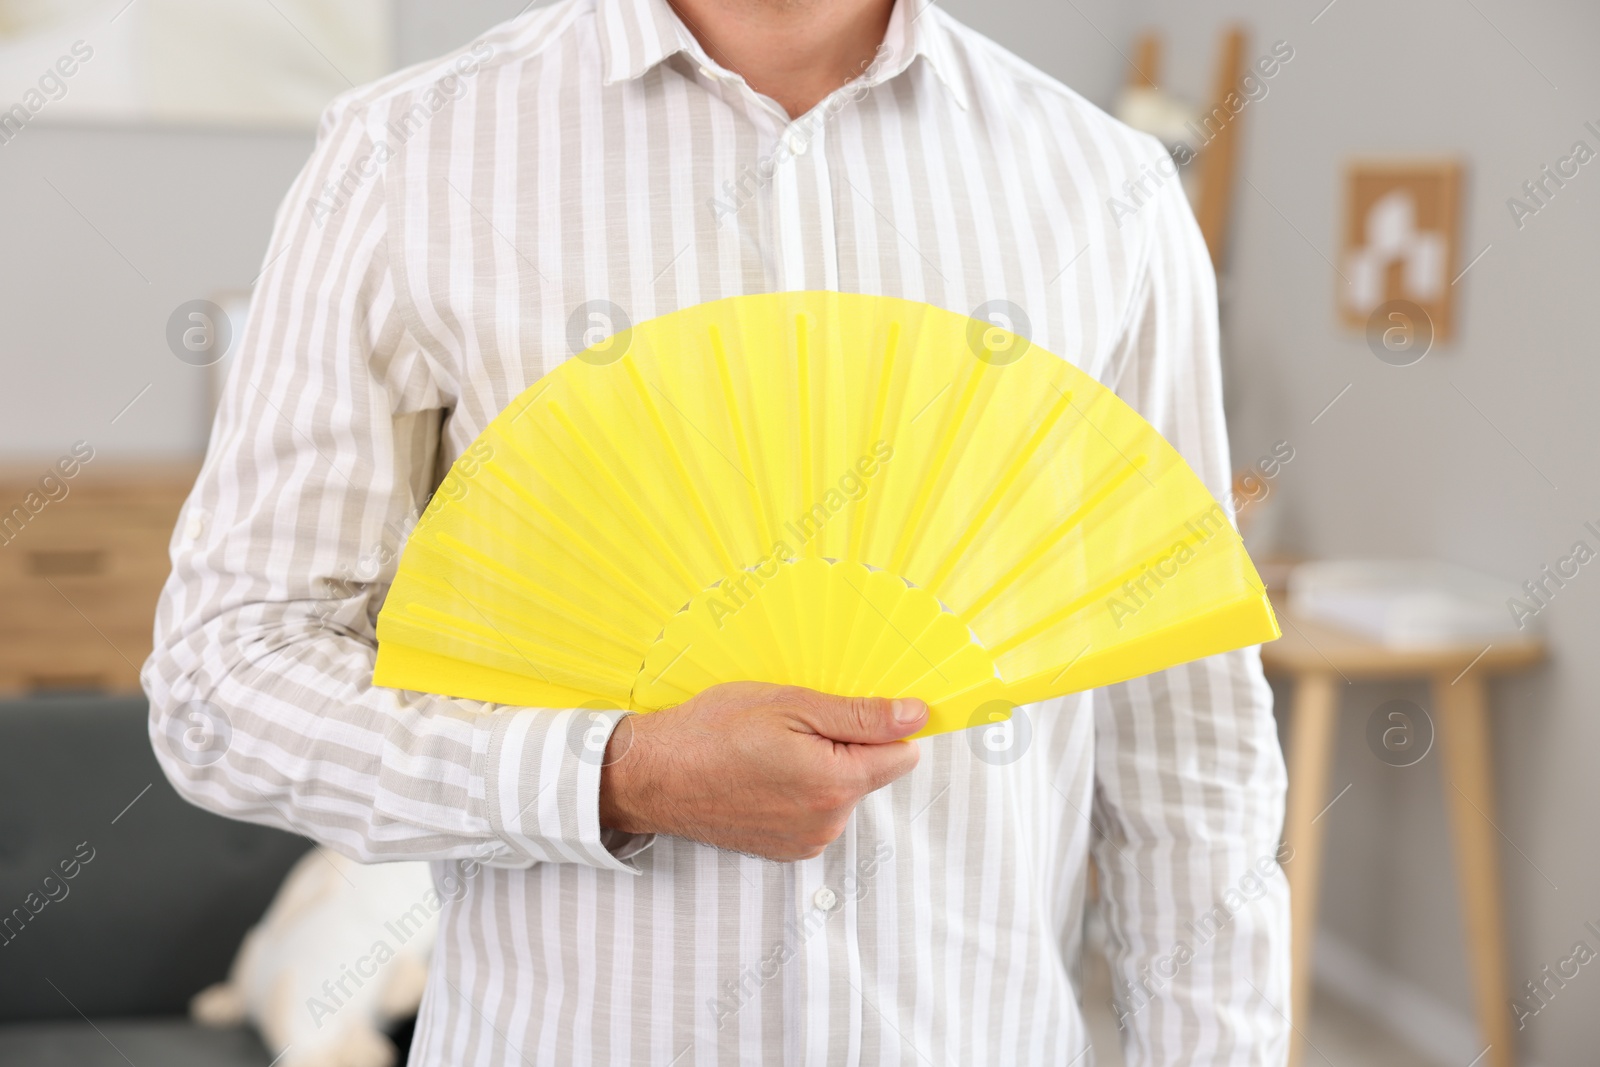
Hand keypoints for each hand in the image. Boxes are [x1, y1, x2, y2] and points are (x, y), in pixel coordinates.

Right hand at [598, 682, 926, 861]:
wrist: (653, 775)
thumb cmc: (712, 731)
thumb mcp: (790, 704)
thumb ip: (860, 715)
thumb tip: (915, 716)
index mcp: (835, 783)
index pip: (903, 754)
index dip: (883, 726)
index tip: (851, 711)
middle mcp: (828, 822)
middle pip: (871, 774)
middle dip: (847, 746)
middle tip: (793, 726)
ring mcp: (806, 842)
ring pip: (842, 793)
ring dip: (822, 770)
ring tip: (771, 751)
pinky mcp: (786, 850)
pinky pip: (817, 813)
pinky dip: (800, 792)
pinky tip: (763, 775)